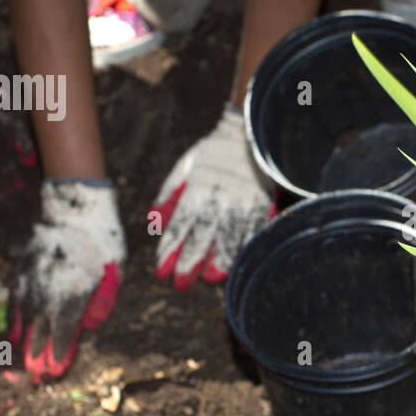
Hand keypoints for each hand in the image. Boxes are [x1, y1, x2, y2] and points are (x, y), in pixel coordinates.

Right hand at [10, 181, 124, 382]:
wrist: (72, 207)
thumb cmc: (102, 240)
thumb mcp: (115, 270)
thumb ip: (103, 301)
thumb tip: (89, 327)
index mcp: (72, 294)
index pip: (62, 334)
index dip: (58, 356)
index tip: (55, 373)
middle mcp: (46, 292)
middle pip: (38, 333)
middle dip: (37, 359)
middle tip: (37, 381)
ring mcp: (29, 282)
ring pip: (21, 322)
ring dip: (21, 346)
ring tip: (19, 369)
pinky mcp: (20, 273)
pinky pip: (13, 305)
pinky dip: (12, 323)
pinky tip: (13, 338)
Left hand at [150, 104, 272, 289]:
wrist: (249, 132)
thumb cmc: (213, 151)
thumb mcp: (186, 166)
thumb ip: (170, 193)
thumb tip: (154, 220)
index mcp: (197, 190)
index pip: (179, 226)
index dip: (169, 250)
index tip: (161, 270)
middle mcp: (218, 200)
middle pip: (202, 237)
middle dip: (190, 262)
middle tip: (180, 283)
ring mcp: (241, 204)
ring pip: (230, 238)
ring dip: (220, 260)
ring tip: (212, 279)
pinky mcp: (261, 205)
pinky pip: (252, 232)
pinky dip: (245, 248)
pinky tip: (239, 261)